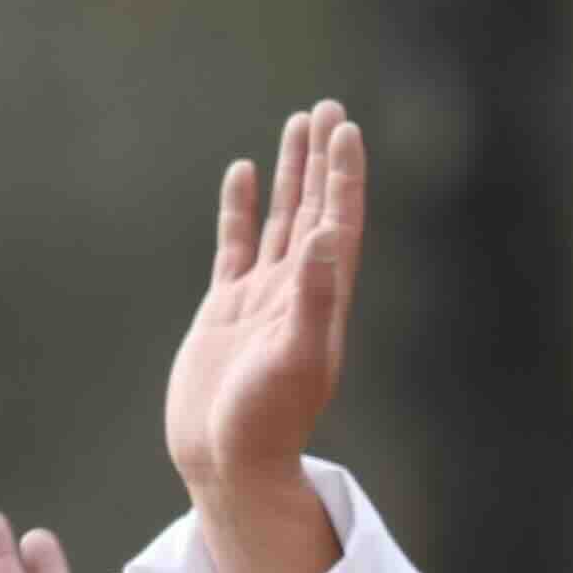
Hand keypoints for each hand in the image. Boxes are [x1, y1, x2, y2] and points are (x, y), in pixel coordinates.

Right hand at [162, 103, 365, 572]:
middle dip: (321, 159)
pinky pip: (235, 246)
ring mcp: (260, 299)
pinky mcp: (226, 312)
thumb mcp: (294, 361)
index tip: (346, 128)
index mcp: (320, 300)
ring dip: (289, 175)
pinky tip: (241, 173)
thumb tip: (325, 236)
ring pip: (277, 220)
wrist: (226, 466)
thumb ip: (311, 299)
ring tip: (294, 124)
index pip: (337, 222)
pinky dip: (240, 209)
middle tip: (327, 106)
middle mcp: (296, 292)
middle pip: (313, 209)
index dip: (343, 176)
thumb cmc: (265, 424)